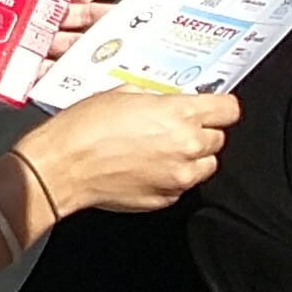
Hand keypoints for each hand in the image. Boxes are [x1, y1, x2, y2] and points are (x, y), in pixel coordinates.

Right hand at [15, 79, 232, 220]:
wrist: (62, 166)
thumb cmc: (84, 128)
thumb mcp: (121, 93)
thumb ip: (155, 98)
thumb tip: (166, 102)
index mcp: (180, 114)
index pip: (229, 110)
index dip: (220, 107)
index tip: (212, 108)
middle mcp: (187, 146)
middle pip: (219, 139)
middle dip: (201, 132)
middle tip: (173, 128)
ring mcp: (179, 176)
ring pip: (205, 166)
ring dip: (190, 157)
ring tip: (159, 150)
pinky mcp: (166, 198)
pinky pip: (181, 185)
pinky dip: (170, 176)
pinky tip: (144, 167)